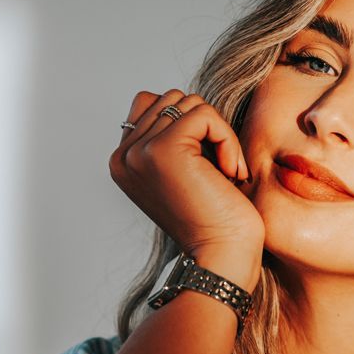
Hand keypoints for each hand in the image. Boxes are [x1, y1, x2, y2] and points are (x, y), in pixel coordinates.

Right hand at [109, 89, 264, 289]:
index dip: (189, 125)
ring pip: (189, 103)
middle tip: (220, 170)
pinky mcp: (164, 148)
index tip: (205, 166)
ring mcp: (140, 151)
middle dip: (206, 127)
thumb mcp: (185, 173)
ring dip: (219, 134)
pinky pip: (205, 114)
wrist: (222, 255)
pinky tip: (230, 173)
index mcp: (123, 161)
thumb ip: (171, 137)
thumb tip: (182, 101)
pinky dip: (227, 140)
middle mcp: (124, 155)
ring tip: (224, 172)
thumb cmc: (216, 219)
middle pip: (172, 99)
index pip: (151, 104)